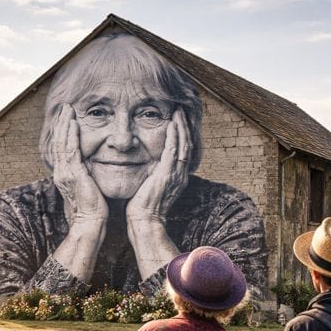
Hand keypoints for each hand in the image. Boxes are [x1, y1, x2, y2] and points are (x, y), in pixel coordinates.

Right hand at [49, 104, 107, 282]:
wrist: (90, 223)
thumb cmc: (93, 209)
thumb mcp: (88, 188)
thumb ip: (87, 176)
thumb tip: (92, 168)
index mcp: (65, 175)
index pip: (62, 148)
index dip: (64, 132)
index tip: (68, 118)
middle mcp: (61, 172)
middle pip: (59, 142)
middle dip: (62, 123)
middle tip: (66, 107)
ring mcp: (65, 173)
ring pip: (62, 143)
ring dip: (65, 124)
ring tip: (68, 110)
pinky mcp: (73, 175)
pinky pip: (70, 150)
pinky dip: (71, 135)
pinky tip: (73, 123)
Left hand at [125, 108, 190, 223]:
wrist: (144, 221)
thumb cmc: (143, 206)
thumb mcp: (151, 185)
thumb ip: (153, 173)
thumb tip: (149, 163)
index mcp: (177, 176)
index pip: (183, 150)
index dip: (182, 133)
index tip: (178, 119)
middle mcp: (180, 174)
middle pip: (187, 144)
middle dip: (184, 125)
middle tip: (181, 109)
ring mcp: (175, 175)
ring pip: (182, 145)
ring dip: (180, 126)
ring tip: (178, 112)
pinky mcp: (166, 175)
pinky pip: (172, 151)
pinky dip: (173, 137)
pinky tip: (171, 125)